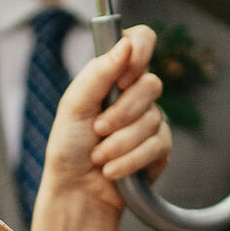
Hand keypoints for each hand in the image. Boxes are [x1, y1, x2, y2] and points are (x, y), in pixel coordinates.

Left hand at [31, 27, 169, 230]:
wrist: (77, 190)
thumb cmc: (69, 147)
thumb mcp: (74, 105)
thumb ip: (98, 72)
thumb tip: (126, 44)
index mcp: (113, 74)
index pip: (141, 40)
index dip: (140, 51)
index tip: (122, 78)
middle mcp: (135, 92)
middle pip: (150, 84)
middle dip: (121, 113)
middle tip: (97, 129)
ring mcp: (150, 118)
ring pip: (152, 119)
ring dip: (120, 142)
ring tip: (99, 156)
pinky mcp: (160, 147)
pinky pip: (157, 145)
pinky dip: (130, 159)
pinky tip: (112, 170)